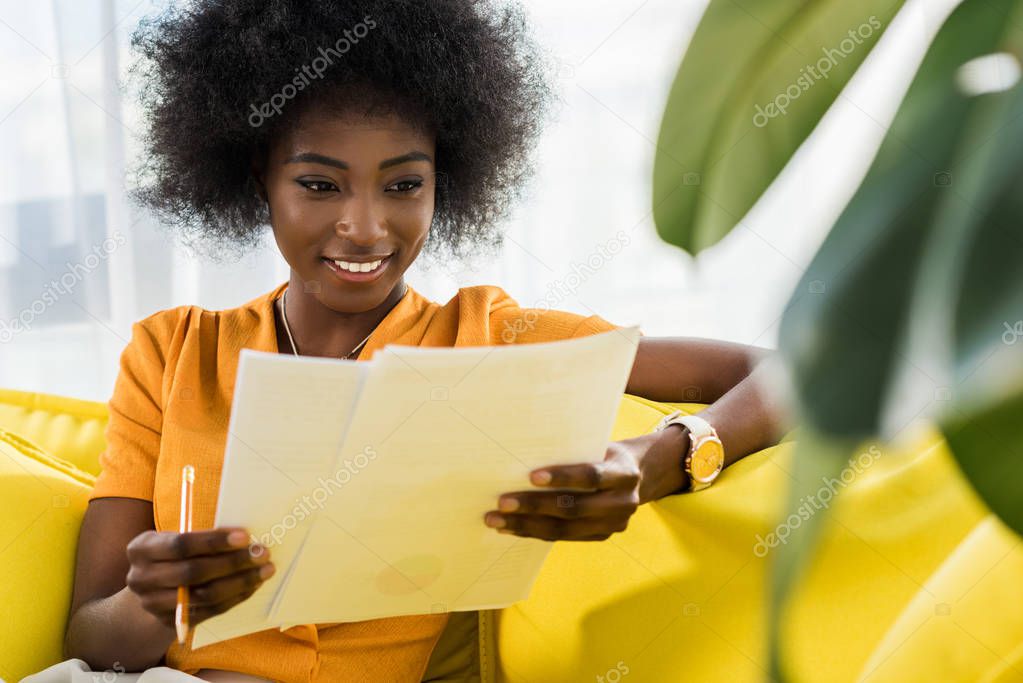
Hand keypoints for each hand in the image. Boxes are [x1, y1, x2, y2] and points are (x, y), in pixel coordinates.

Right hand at [125, 527, 274, 628]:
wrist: (152, 589)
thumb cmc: (173, 554)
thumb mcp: (175, 538)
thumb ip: (202, 538)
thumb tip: (245, 536)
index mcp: (141, 549)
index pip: (181, 545)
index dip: (214, 541)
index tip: (245, 536)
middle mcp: (141, 578)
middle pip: (194, 572)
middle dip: (233, 562)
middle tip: (262, 553)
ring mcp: (154, 604)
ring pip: (205, 595)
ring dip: (241, 581)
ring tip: (265, 569)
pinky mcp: (172, 622)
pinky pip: (211, 610)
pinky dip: (236, 596)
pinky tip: (253, 584)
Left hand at [483, 441, 647, 541]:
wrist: (637, 473)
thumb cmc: (604, 453)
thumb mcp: (597, 445)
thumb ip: (572, 452)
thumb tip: (521, 456)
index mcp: (624, 473)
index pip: (591, 476)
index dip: (563, 477)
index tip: (531, 476)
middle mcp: (623, 502)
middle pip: (574, 508)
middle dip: (535, 506)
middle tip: (502, 503)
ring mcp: (614, 524)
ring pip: (565, 529)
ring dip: (527, 526)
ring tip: (497, 520)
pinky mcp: (601, 536)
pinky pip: (563, 538)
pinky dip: (535, 532)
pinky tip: (512, 528)